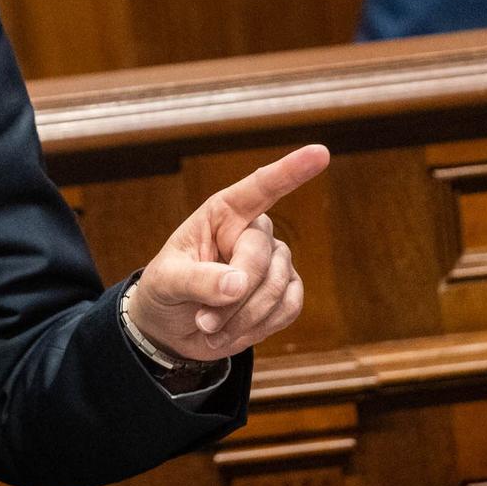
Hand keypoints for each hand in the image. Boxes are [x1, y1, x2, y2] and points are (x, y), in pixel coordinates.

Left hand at [127, 145, 330, 362]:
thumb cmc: (165, 290)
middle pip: (262, 257)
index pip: (260, 187)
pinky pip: (289, 308)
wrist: (171, 328)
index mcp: (223, 213)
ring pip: (278, 287)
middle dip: (234, 296)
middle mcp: (252, 232)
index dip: (291, 170)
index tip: (321, 153)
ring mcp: (273, 262)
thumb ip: (198, 280)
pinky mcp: (284, 292)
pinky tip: (232, 332)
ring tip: (210, 328)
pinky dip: (260, 327)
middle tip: (203, 320)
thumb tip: (238, 284)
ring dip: (243, 318)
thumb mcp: (166, 282)